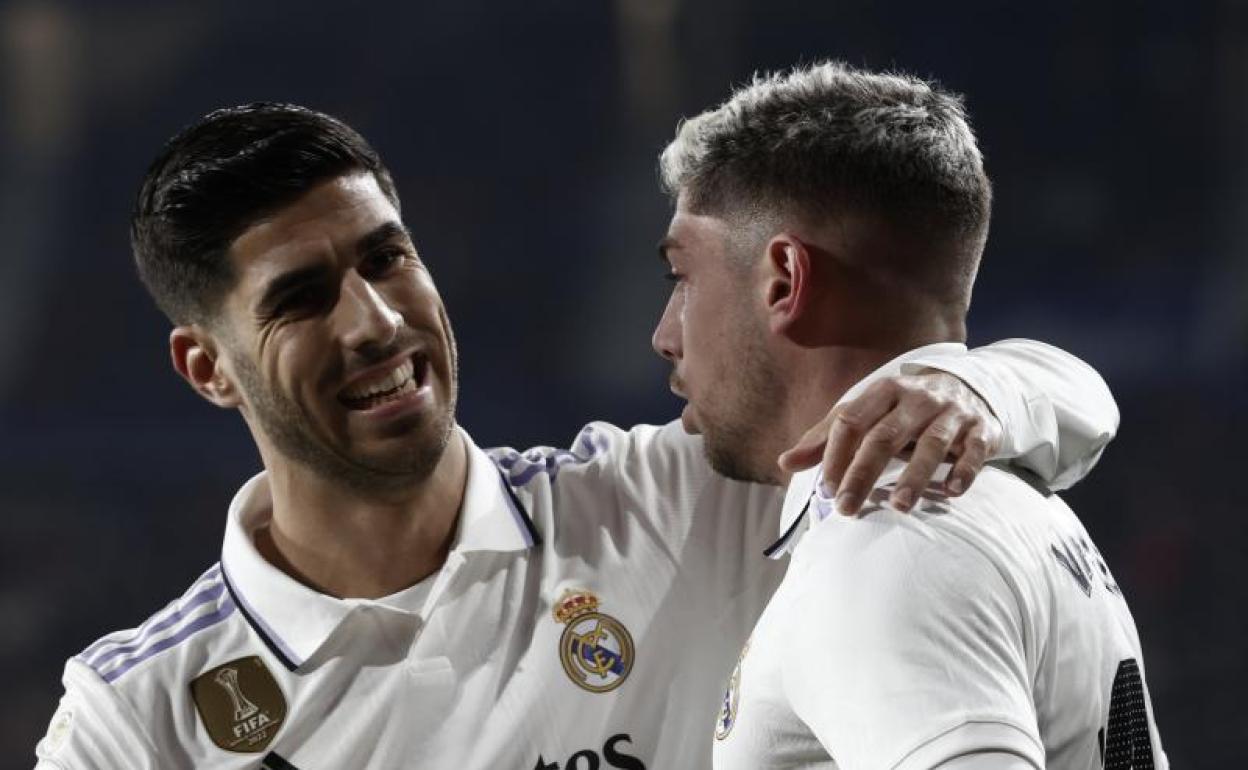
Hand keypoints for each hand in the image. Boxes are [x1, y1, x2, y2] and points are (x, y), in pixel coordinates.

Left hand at [777, 370, 1002, 514]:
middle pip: (884, 436)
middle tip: (846, 509)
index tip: (826, 490)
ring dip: (915, 477)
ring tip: (899, 507)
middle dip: (863, 474)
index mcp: (883, 391)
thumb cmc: (903, 410)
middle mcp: (917, 398)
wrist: (968, 388)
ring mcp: (951, 413)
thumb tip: (785, 463)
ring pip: (930, 444)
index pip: (851, 421)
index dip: (835, 455)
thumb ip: (826, 438)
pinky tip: (952, 492)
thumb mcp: (866, 414)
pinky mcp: (981, 429)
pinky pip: (974, 450)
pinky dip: (964, 470)